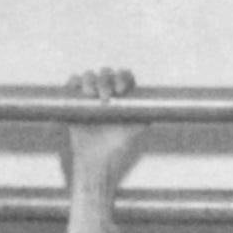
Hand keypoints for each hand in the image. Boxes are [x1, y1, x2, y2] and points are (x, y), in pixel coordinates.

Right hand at [63, 67, 147, 202]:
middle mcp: (107, 91)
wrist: (96, 159)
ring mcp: (90, 94)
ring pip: (89, 75)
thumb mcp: (136, 130)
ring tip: (91, 94)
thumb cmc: (118, 146)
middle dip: (105, 80)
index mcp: (123, 95)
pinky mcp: (75, 100)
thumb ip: (146, 116)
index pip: (124, 76)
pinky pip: (73, 82)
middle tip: (106, 97)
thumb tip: (159, 106)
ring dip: (90, 80)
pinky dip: (74, 81)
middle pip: (106, 73)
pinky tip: (78, 89)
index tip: (120, 90)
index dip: (123, 77)